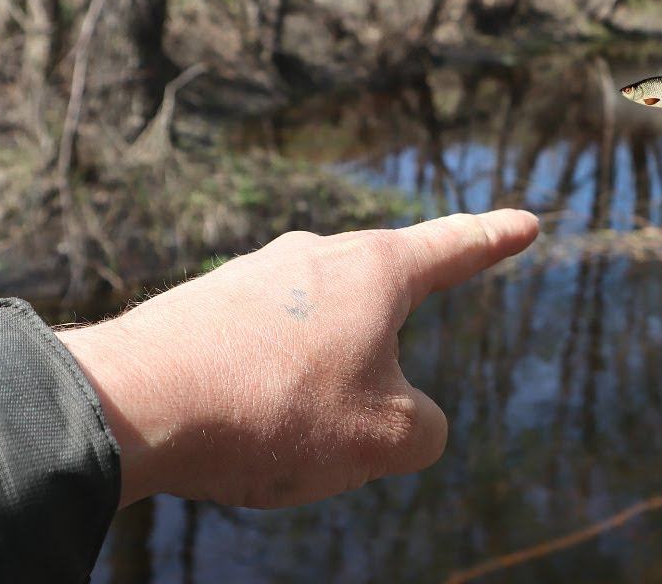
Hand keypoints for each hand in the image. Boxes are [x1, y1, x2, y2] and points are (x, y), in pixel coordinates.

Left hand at [58, 210, 538, 508]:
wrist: (136, 405)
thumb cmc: (276, 410)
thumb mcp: (387, 438)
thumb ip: (426, 428)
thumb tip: (410, 419)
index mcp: (376, 271)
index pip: (455, 248)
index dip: (496, 239)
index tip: (525, 222)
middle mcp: (316, 257)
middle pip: (381, 293)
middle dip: (392, 340)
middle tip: (385, 398)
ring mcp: (254, 276)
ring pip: (318, 330)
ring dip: (324, 381)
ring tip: (292, 439)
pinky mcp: (204, 307)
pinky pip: (263, 348)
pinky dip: (273, 388)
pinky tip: (246, 428)